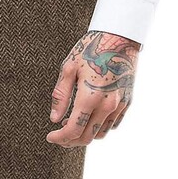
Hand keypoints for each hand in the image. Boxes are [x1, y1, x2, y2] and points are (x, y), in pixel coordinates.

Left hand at [47, 31, 140, 147]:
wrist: (120, 37)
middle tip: (59, 136)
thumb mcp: (69, 69)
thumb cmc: (91, 49)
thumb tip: (54, 119)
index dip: (59, 138)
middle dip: (70, 141)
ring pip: (100, 134)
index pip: (73, 130)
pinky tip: (89, 118)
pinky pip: (112, 125)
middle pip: (86, 138)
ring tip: (73, 125)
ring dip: (85, 135)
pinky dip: (98, 127)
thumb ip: (61, 96)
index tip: (50, 136)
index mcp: (90, 97)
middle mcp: (107, 105)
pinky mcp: (127, 102)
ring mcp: (119, 105)